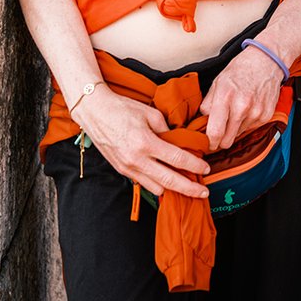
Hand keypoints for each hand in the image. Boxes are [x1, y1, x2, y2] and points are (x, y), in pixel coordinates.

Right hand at [72, 85, 209, 198]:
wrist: (94, 111)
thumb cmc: (121, 108)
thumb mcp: (149, 113)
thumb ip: (166, 129)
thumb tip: (177, 142)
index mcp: (145, 142)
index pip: (176, 159)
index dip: (194, 165)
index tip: (205, 167)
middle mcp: (136, 159)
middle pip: (169, 181)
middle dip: (189, 189)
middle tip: (203, 192)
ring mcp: (128, 167)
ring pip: (156, 188)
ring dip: (172, 188)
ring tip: (185, 184)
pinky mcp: (122, 170)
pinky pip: (144, 184)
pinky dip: (156, 184)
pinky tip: (165, 180)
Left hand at [199, 48, 283, 151]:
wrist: (266, 62)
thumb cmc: (240, 70)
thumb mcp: (218, 81)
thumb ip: (208, 103)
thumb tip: (202, 120)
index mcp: (225, 97)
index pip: (215, 131)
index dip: (210, 142)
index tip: (208, 144)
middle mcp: (241, 107)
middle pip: (228, 140)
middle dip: (221, 140)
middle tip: (219, 132)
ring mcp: (256, 113)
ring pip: (238, 135)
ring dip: (234, 129)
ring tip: (236, 111)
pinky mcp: (266, 116)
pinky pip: (251, 128)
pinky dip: (246, 123)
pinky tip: (247, 109)